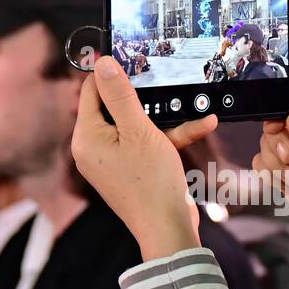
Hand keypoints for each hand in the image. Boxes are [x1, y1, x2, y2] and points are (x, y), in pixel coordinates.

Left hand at [71, 56, 217, 260]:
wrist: (168, 229)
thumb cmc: (151, 184)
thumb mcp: (138, 130)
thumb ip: (120, 95)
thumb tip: (102, 63)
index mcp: (86, 138)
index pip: (90, 91)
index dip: (110, 74)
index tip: (133, 59)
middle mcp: (94, 149)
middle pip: (114, 107)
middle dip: (143, 98)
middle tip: (163, 79)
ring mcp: (112, 161)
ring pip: (136, 126)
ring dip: (165, 118)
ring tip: (192, 109)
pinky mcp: (131, 170)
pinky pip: (146, 145)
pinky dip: (170, 137)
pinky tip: (201, 126)